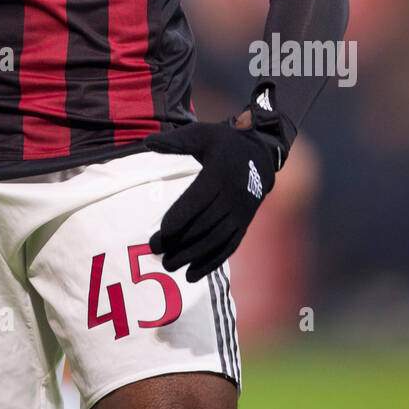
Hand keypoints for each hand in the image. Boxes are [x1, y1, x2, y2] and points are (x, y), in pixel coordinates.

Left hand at [145, 116, 277, 281]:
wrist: (260, 154)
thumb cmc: (224, 143)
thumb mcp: (201, 134)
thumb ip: (175, 140)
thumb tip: (147, 141)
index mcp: (221, 173)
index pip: (200, 198)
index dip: (182, 215)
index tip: (162, 231)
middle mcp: (233, 196)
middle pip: (205, 223)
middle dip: (180, 240)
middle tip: (155, 250)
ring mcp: (241, 213)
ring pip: (216, 240)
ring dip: (193, 256)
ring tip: (169, 266)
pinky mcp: (244, 224)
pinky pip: (228, 247)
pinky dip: (211, 262)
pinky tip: (192, 275)